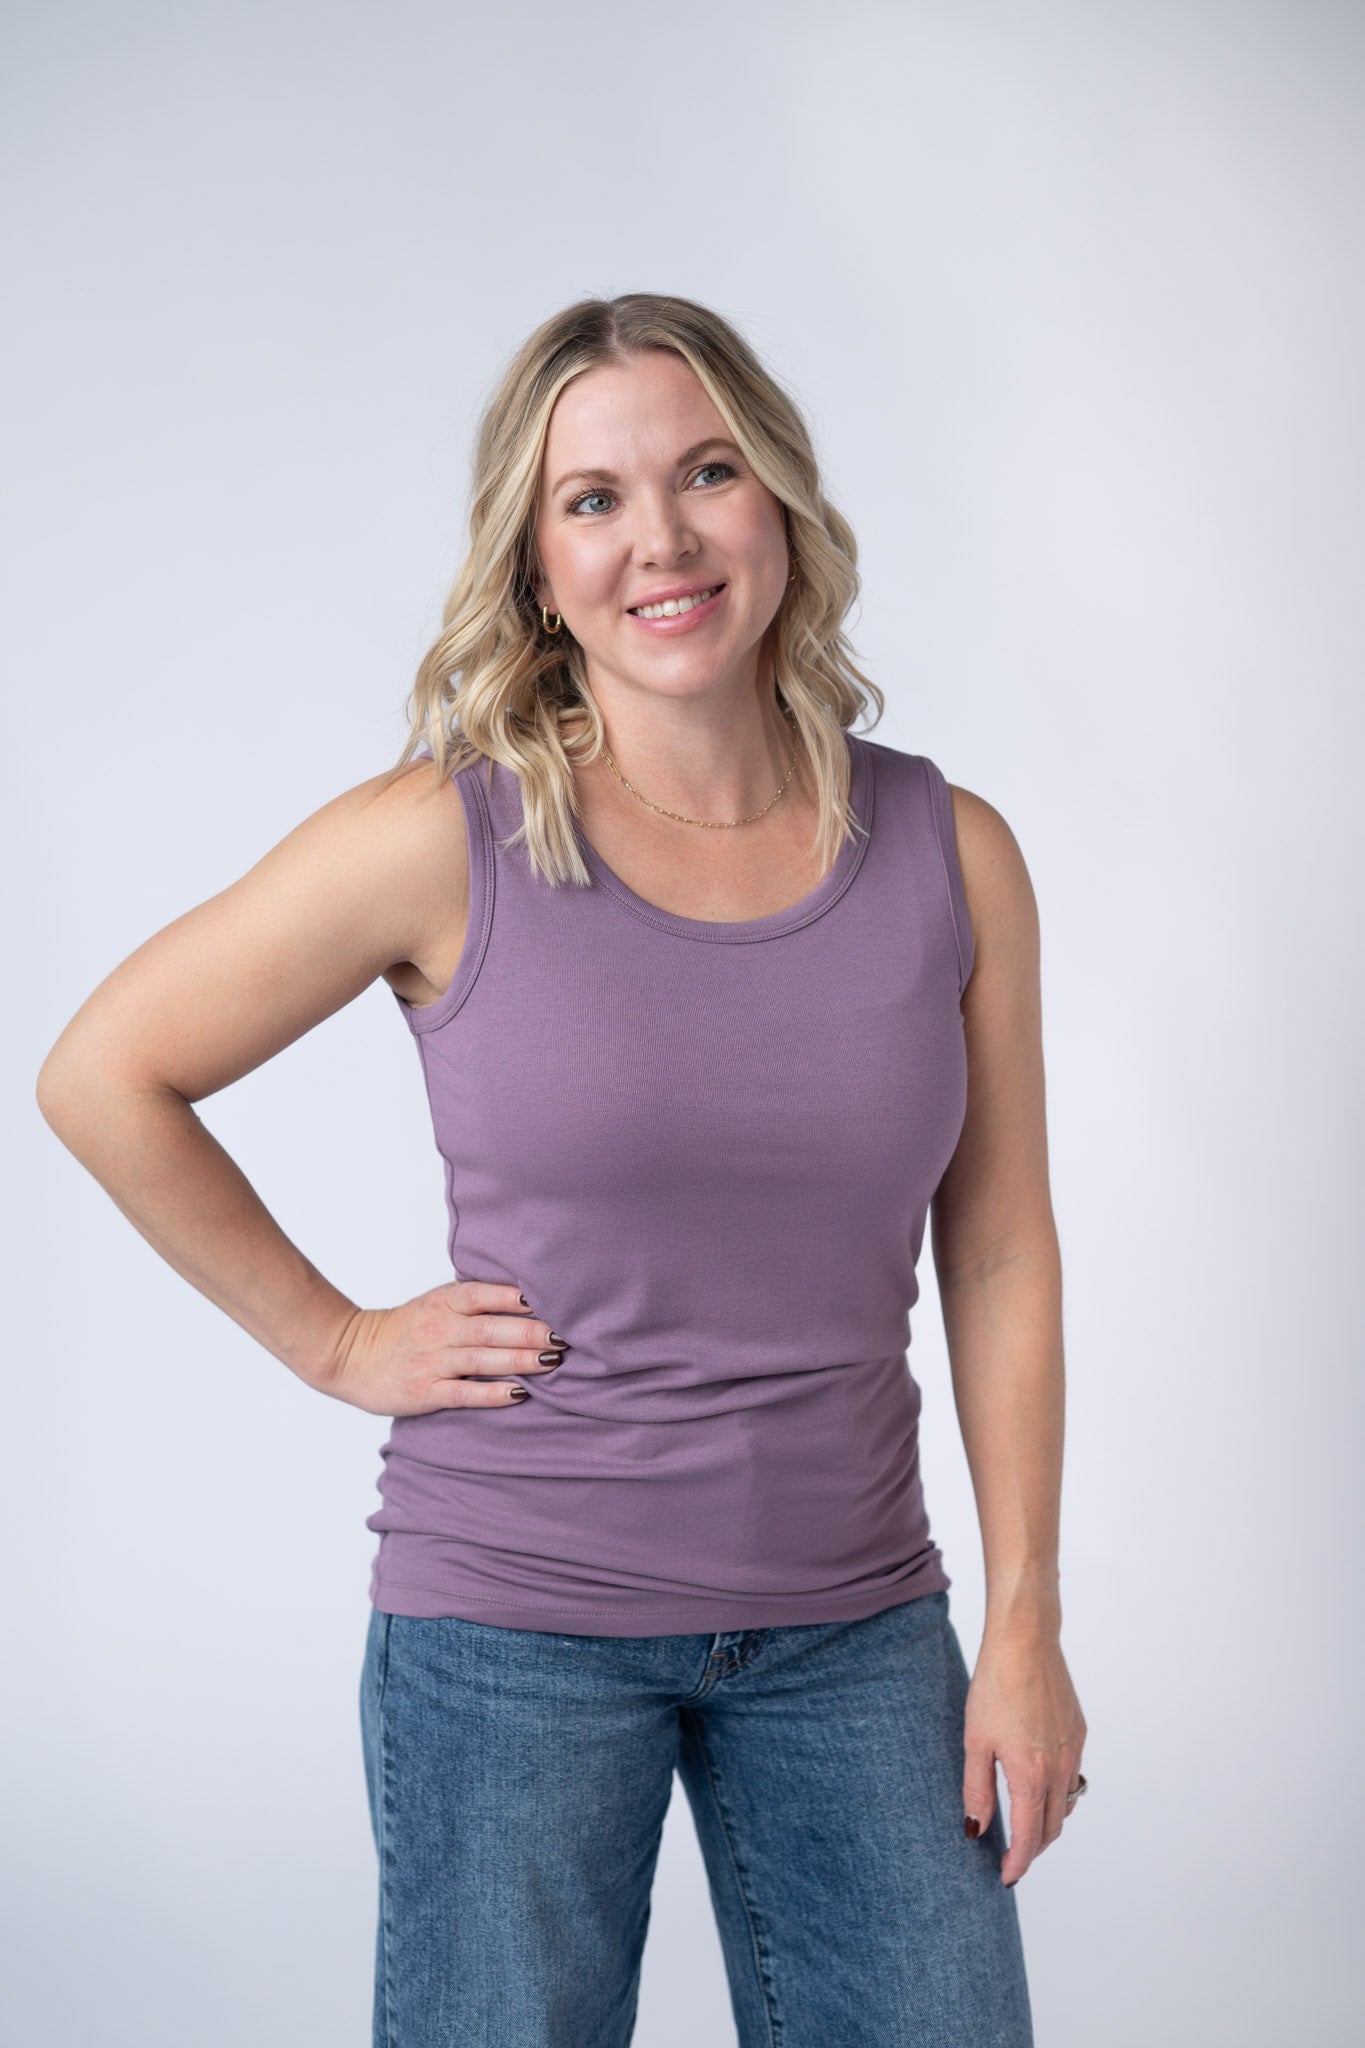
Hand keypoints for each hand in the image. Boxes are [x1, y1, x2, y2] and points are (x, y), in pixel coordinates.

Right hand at [317, 1280, 564, 1416]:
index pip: (485, 1293)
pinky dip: (493, 1393)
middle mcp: (440, 1328)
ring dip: (521, 1360)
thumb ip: (474, 1298)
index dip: (519, 1297)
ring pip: (483, 1358)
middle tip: (568, 1335)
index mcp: (444, 1302)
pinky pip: (464, 1392)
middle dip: (533, 1331)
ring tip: (554, 1361)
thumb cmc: (405, 1329)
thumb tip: (529, 1295)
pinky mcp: (425, 1391)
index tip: (554, 1300)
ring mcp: (432, 1361)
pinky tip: (519, 1393)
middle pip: (492, 1328)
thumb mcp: (436, 1302)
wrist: (351, 1356)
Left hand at [962, 1629, 1086, 1887]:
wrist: (1025, 1641)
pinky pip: (1073, 1774)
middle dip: (1034, 1847)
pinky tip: (1040, 1780)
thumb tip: (976, 1829)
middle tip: (1013, 1855)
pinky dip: (1060, 1790)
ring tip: (1026, 1823)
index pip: (1030, 1837)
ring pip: (1067, 1803)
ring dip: (1049, 1822)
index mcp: (1031, 1775)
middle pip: (1053, 1827)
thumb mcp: (975, 1741)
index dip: (1019, 1862)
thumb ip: (977, 1789)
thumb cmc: (995, 1686)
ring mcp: (1073, 1749)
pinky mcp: (1079, 1731)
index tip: (1007, 1877)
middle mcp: (1059, 1768)